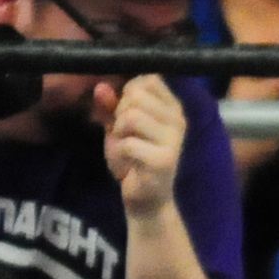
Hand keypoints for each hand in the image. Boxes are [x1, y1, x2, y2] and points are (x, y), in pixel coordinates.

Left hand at [93, 73, 188, 215]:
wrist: (146, 199)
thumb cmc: (133, 159)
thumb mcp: (117, 127)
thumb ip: (110, 106)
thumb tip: (101, 86)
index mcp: (172, 107)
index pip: (147, 80)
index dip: (128, 92)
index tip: (128, 113)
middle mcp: (178, 120)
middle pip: (135, 96)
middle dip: (119, 114)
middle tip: (125, 136)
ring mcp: (173, 140)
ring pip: (131, 116)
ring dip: (119, 134)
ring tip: (126, 149)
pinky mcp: (164, 160)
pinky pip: (128, 144)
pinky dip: (120, 154)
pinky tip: (128, 165)